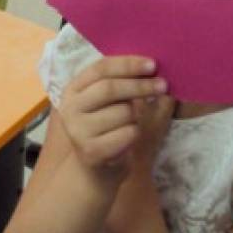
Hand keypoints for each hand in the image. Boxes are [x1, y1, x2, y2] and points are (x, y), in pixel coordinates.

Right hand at [58, 56, 166, 174]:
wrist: (96, 169)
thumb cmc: (108, 128)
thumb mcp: (112, 102)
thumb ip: (125, 81)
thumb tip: (152, 68)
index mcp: (74, 89)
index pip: (101, 68)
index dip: (128, 64)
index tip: (152, 64)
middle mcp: (70, 108)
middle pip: (110, 88)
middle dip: (140, 85)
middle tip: (162, 85)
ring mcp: (78, 130)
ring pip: (123, 111)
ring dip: (137, 116)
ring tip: (132, 123)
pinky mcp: (91, 150)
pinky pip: (128, 133)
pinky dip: (135, 133)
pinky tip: (127, 140)